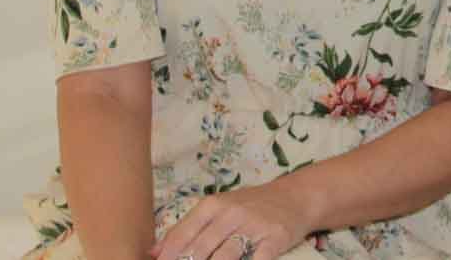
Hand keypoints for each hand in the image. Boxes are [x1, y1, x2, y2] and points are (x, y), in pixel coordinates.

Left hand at [150, 182, 310, 259]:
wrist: (296, 197)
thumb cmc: (252, 205)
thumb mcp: (219, 208)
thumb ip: (188, 228)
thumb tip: (154, 252)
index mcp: (213, 205)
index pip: (182, 235)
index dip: (169, 256)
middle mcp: (232, 213)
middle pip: (200, 249)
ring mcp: (254, 226)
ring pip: (224, 257)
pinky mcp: (274, 239)